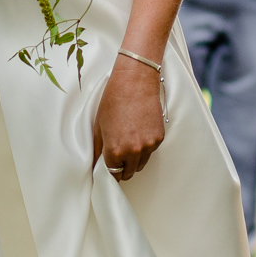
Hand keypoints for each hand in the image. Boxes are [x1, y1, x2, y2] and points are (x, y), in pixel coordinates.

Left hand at [94, 54, 165, 181]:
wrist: (135, 82)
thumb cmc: (114, 100)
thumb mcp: (99, 125)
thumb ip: (97, 149)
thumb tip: (96, 165)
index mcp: (115, 150)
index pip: (113, 174)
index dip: (110, 172)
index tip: (109, 167)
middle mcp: (133, 152)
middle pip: (128, 173)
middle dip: (122, 167)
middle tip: (118, 153)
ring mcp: (148, 145)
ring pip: (141, 164)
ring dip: (134, 159)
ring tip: (128, 139)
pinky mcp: (159, 138)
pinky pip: (151, 151)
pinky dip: (145, 147)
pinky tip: (139, 130)